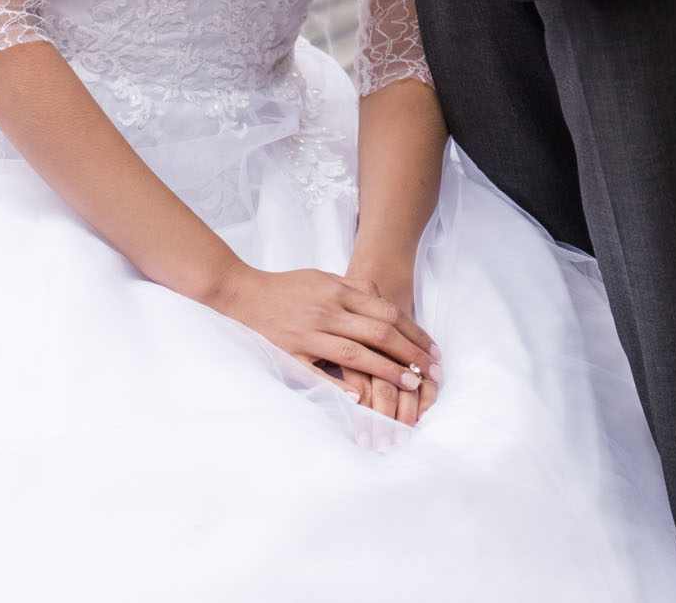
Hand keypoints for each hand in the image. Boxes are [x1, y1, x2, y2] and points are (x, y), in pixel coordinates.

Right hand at [207, 263, 440, 402]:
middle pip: (378, 334)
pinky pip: (317, 373)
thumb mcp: (323, 277)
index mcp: (337, 292)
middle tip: (432, 372)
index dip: (414, 333)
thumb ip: (353, 287)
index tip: (433, 350)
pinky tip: (358, 398)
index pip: (386, 313)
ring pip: (356, 354)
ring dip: (387, 371)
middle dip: (411, 354)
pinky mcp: (290, 354)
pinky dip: (338, 385)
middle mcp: (327, 312)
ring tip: (411, 384)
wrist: (242, 293)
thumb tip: (382, 296)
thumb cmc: (286, 287)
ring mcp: (308, 334)